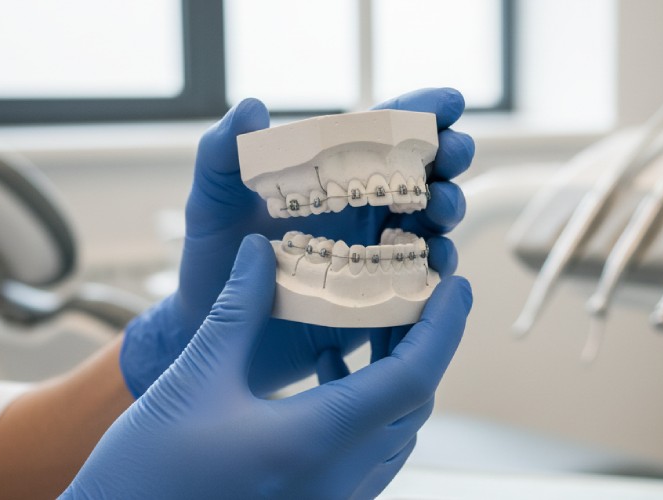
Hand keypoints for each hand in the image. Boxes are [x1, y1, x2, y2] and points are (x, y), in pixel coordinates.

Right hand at [63, 235, 472, 499]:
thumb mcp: (196, 378)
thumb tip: (263, 252)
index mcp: (319, 440)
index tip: (458, 285)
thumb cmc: (147, 473)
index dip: (444, 325)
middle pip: (412, 402)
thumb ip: (239, 310)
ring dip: (394, 376)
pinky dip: (365, 406)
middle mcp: (338, 479)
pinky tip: (326, 375)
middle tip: (413, 295)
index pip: (413, 376)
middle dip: (421, 344)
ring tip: (372, 327)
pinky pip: (366, 452)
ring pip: (394, 430)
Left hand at [120, 88, 474, 397]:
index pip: (380, 134)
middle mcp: (358, 210)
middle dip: (446, 158)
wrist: (209, 327)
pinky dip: (436, 268)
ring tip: (441, 210)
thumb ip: (223, 153)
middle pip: (419, 175)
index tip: (451, 102)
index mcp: (328, 176)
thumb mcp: (212, 201)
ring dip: (447, 210)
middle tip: (453, 154)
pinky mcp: (376, 299)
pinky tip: (438, 261)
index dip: (420, 113)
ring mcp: (371, 253)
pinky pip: (418, 280)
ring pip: (429, 224)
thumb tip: (252, 105)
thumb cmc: (211, 257)